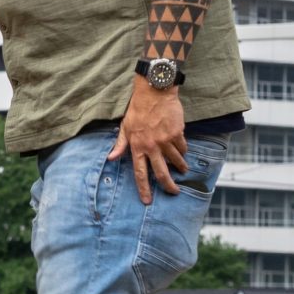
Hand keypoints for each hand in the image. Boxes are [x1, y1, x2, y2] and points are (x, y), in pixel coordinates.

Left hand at [109, 77, 187, 204]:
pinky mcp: (177, 133)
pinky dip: (183, 151)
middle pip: (161, 173)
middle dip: (169, 186)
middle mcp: (151, 147)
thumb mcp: (125, 127)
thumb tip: (110, 158)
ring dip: (180, 167)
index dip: (144, 189)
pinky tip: (183, 151)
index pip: (140, 173)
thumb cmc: (137, 110)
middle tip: (174, 192)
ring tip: (182, 170)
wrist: (154, 93)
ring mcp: (165, 141)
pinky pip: (182, 148)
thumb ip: (120, 145)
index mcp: (137, 147)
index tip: (147, 201)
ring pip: (176, 161)